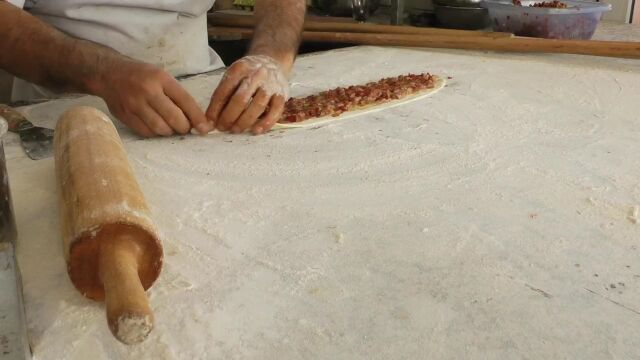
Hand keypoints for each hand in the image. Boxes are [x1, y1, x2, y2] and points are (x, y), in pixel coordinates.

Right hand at [90, 60, 207, 136]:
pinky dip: (156, 134)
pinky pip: (146, 132)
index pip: (185, 101)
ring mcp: (134, 104)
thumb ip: (178, 96)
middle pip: (174, 118)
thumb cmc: (142, 76)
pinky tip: (157, 127)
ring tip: (171, 127)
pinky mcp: (125, 115)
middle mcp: (148, 91)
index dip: (198, 118)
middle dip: (184, 127)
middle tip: (185, 127)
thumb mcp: (162, 77)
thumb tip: (198, 120)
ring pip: (160, 128)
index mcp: (161, 79)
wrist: (109, 73)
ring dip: (170, 132)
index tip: (205, 128)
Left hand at [205, 55, 289, 134]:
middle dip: (229, 116)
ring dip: (244, 121)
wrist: (273, 63)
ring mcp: (271, 85)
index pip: (225, 90)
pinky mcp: (282, 94)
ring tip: (235, 130)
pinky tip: (256, 130)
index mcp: (240, 68)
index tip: (210, 121)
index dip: (216, 108)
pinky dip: (265, 123)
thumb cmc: (248, 74)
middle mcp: (257, 75)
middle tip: (222, 128)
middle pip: (241, 99)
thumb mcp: (234, 76)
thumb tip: (211, 118)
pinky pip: (275, 111)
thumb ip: (223, 94)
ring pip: (257, 106)